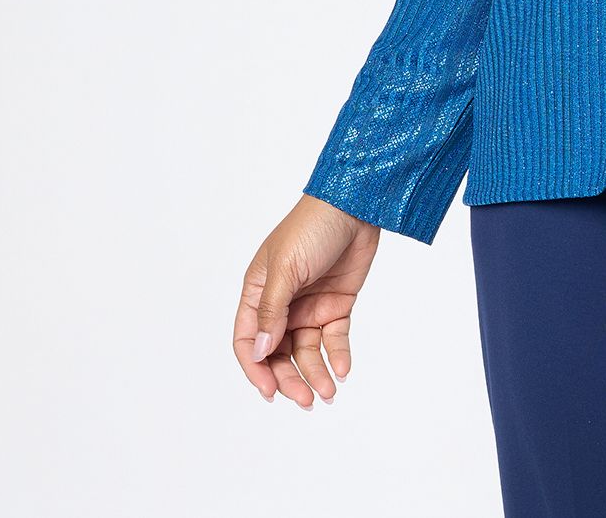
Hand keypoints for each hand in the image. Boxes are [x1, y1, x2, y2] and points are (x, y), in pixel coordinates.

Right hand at [234, 195, 380, 406]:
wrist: (356, 206)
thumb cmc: (312, 227)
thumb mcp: (287, 269)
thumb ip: (274, 311)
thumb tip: (262, 351)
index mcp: (259, 293)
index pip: (249, 340)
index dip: (256, 369)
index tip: (270, 392)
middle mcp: (282, 303)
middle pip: (279, 353)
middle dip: (289, 378)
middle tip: (306, 399)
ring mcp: (310, 305)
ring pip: (307, 350)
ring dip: (315, 373)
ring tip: (328, 392)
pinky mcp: (337, 303)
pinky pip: (334, 338)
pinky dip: (338, 355)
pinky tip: (343, 369)